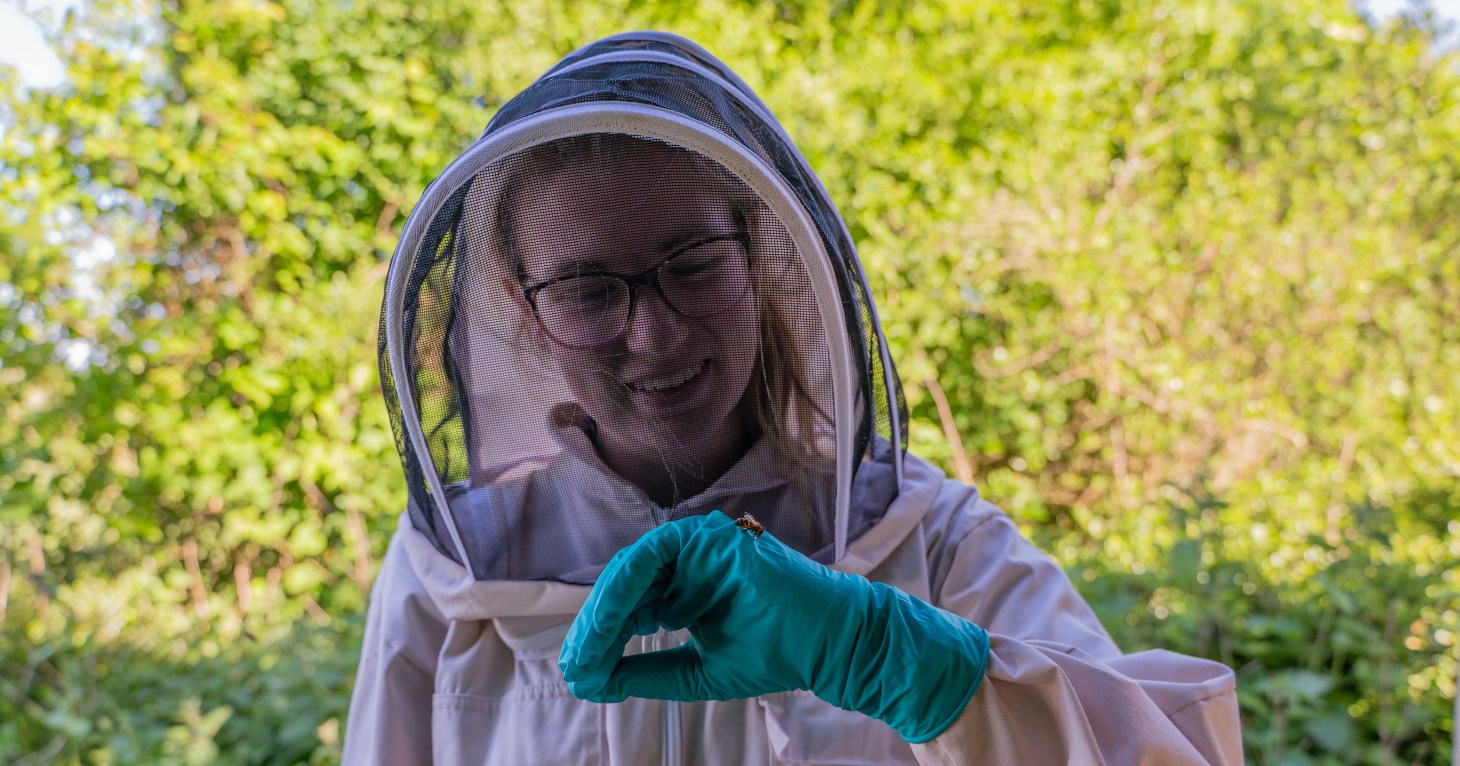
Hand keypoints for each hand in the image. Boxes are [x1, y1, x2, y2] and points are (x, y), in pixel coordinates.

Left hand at [558, 510, 988, 742]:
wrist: (830, 641)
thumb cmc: (777, 651)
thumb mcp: (699, 671)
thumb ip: (648, 672)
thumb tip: (594, 680)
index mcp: (684, 592)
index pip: (630, 611)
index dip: (600, 640)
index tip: (580, 673)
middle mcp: (686, 565)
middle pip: (625, 590)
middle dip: (596, 628)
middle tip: (576, 665)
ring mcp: (698, 548)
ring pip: (633, 571)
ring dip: (606, 609)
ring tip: (589, 647)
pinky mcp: (711, 539)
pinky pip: (654, 554)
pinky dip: (627, 582)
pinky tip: (611, 615)